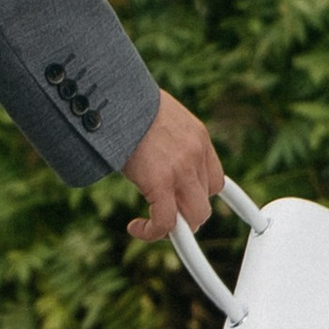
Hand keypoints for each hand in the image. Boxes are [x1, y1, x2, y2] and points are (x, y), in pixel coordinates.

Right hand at [123, 91, 223, 247]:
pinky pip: (165, 222)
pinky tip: (135, 227)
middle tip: (164, 214)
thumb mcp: (159, 118)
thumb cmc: (127, 104)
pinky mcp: (160, 182)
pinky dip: (152, 232)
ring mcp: (181, 169)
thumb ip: (167, 139)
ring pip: (193, 216)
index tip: (184, 203)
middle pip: (205, 202)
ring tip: (151, 224)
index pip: (214, 180)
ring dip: (174, 226)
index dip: (198, 196)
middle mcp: (196, 154)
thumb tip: (153, 153)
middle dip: (186, 215)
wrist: (114, 96)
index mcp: (198, 137)